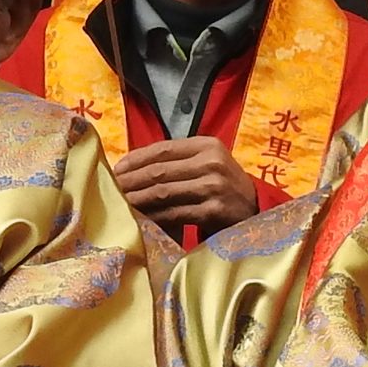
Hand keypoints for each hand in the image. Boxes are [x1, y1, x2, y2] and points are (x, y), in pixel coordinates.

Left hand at [114, 137, 257, 235]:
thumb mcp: (207, 165)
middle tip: (111, 190)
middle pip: (159, 171)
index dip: (135, 159)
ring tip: (120, 205)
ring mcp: (214, 186)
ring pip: (163, 192)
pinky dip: (154, 218)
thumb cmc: (223, 189)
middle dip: (131, 181)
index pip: (162, 148)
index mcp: (208, 145)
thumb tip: (130, 166)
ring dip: (138, 200)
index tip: (116, 169)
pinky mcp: (214, 210)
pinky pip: (174, 213)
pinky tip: (141, 221)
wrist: (256, 214)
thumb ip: (178, 161)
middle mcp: (212, 162)